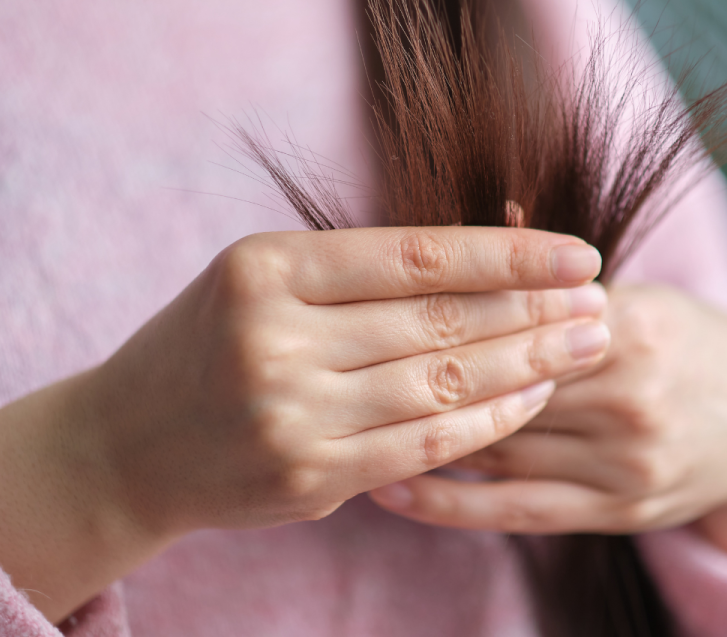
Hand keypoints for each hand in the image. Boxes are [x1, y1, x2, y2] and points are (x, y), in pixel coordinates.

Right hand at [0, 227, 610, 621]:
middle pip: (439, 320)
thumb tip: (491, 261)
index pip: (415, 255)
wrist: (127, 445)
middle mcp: (275, 337)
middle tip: (599, 301)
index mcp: (267, 268)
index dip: (508, 253)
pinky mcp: (307, 474)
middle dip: (534, 309)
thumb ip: (359, 272)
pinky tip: (532, 398)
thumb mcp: (264, 279)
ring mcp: (291, 412)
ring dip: (527, 363)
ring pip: (440, 382)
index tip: (577, 251)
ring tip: (585, 344)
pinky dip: (486, 422)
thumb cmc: (209, 345)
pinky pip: (423, 444)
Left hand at [368, 283, 726, 560]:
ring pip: (501, 444)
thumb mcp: (647, 296)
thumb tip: (494, 214)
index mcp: (637, 328)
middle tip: (344, 363)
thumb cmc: (694, 347)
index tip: (375, 307)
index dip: (448, 314)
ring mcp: (626, 462)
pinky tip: (394, 489)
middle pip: (503, 381)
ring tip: (347, 421)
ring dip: (422, 432)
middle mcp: (632, 397)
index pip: (521, 317)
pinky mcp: (618, 512)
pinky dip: (450, 503)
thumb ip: (568, 274)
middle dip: (424, 371)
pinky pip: (516, 511)